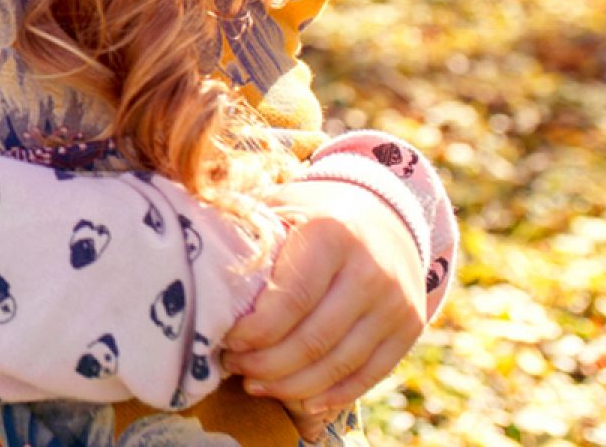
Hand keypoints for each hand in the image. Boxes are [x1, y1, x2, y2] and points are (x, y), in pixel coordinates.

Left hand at [220, 180, 424, 416]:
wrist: (385, 214)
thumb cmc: (313, 213)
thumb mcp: (281, 208)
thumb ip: (249, 237)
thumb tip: (195, 270)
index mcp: (332, 234)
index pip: (290, 300)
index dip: (254, 332)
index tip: (225, 340)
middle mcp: (371, 269)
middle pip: (312, 340)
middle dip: (266, 364)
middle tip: (233, 366)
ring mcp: (395, 302)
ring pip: (339, 365)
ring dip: (291, 385)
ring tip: (254, 383)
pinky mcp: (409, 327)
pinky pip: (368, 375)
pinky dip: (331, 394)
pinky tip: (299, 398)